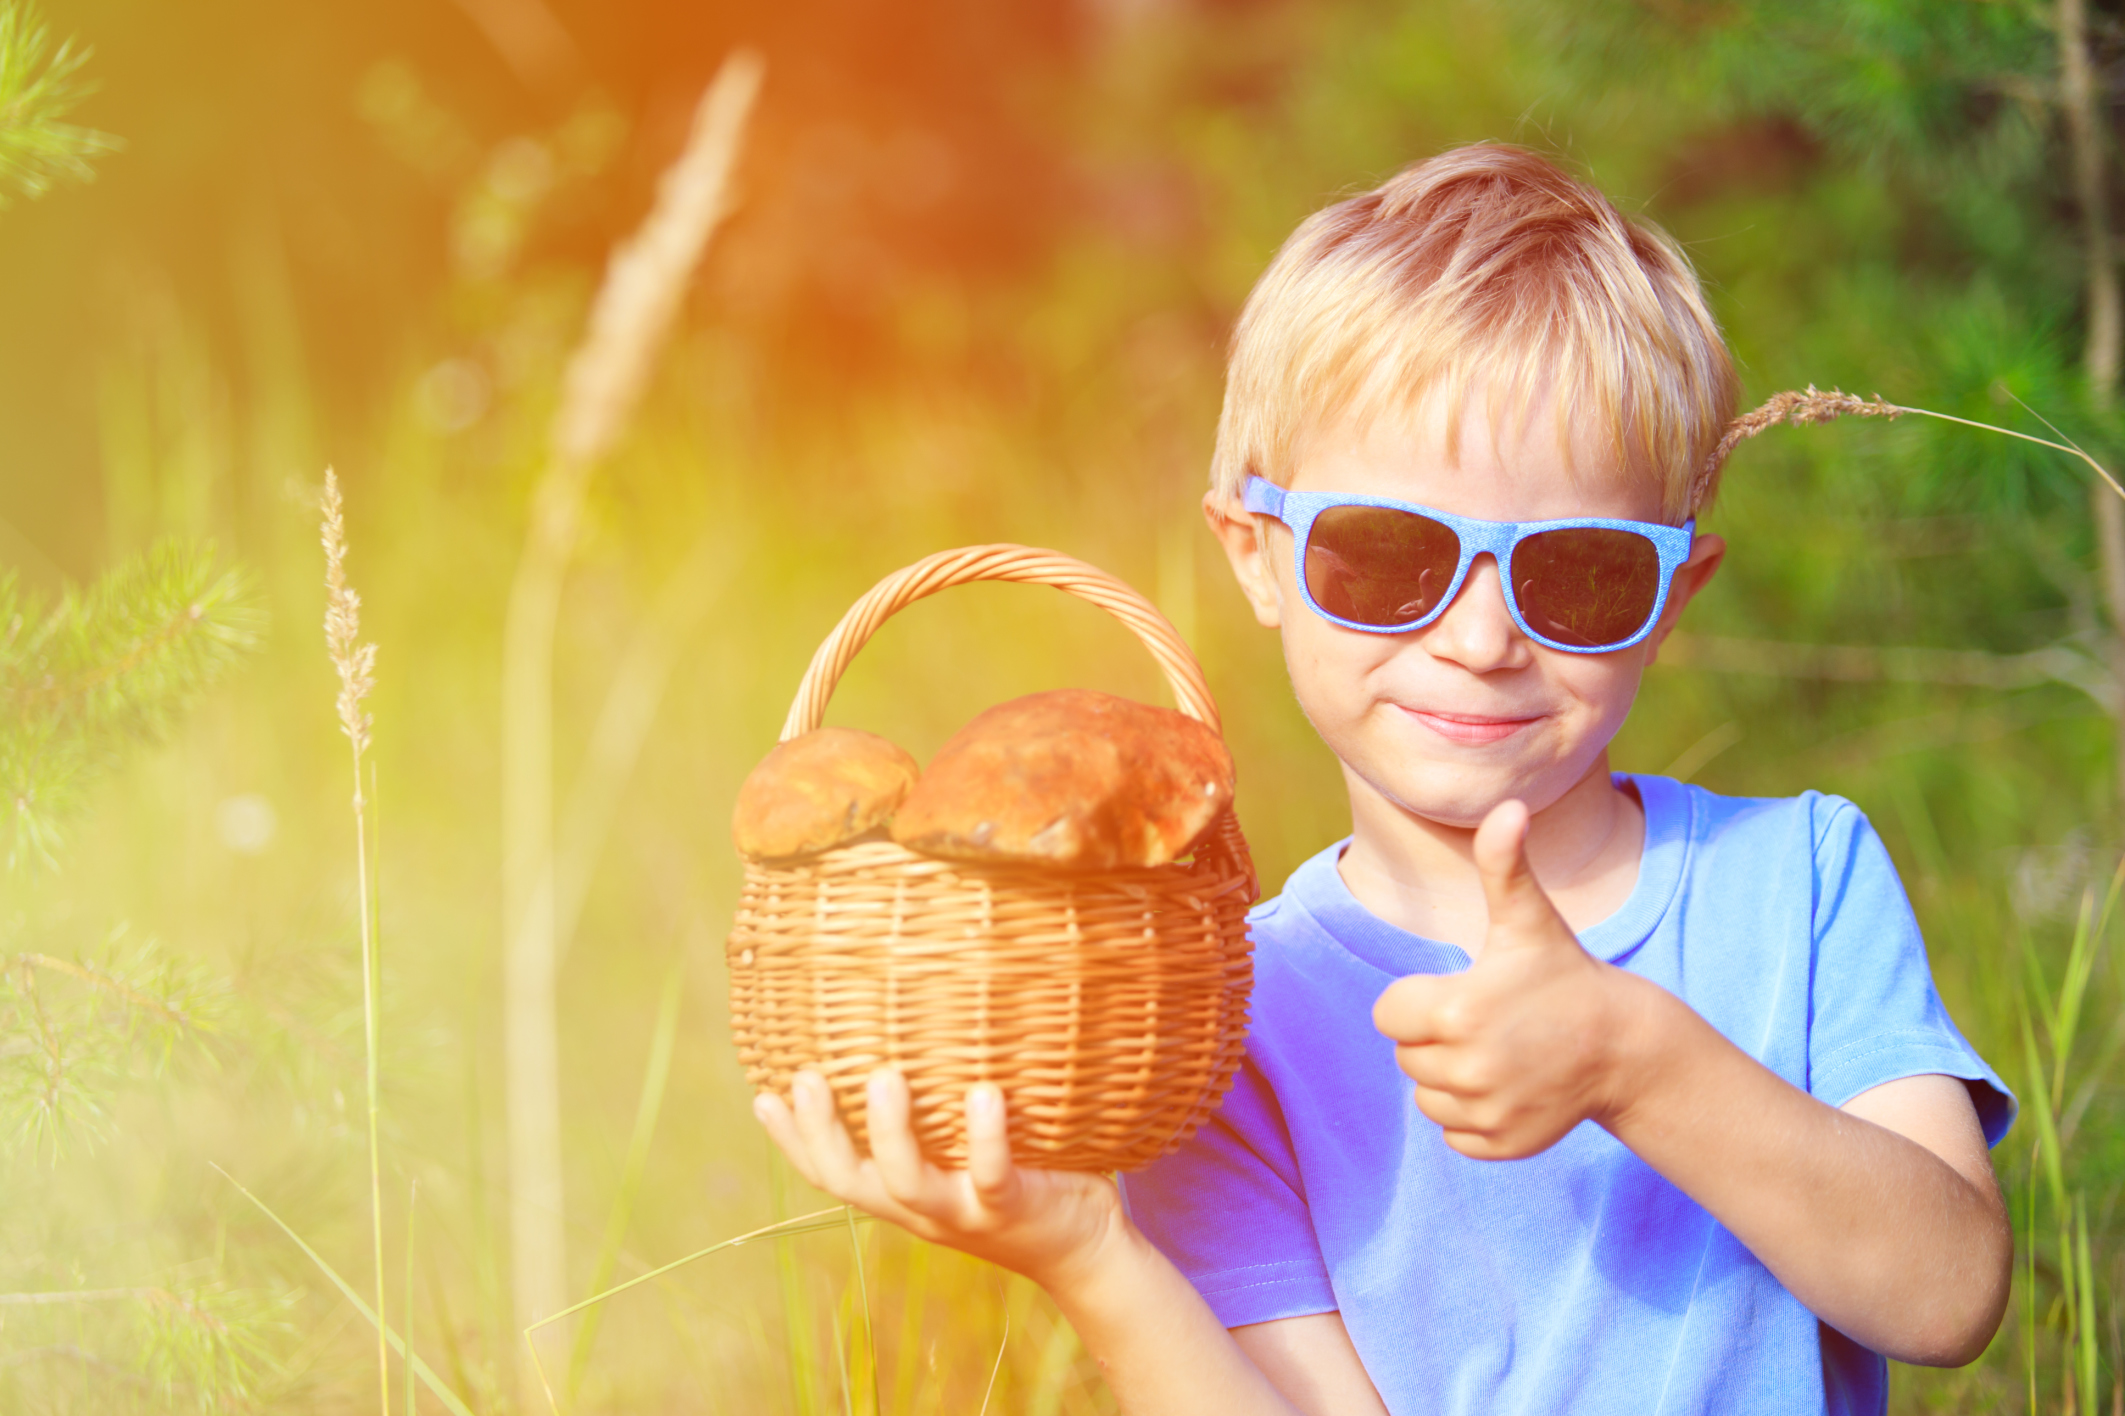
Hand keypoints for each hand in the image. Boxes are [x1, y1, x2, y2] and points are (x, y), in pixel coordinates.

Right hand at [753, 1068, 1125, 1289]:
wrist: (1086, 1249)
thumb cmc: (1023, 1181)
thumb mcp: (964, 1152)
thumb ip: (936, 1115)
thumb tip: (913, 1035)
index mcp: (902, 1195)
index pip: (831, 1174)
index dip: (792, 1142)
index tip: (761, 1095)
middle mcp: (921, 1210)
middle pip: (850, 1181)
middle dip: (818, 1132)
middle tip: (802, 1076)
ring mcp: (964, 1212)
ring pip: (909, 1184)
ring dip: (890, 1132)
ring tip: (884, 1077)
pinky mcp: (1011, 1208)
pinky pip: (992, 1176)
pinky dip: (985, 1138)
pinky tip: (984, 1095)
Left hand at [1370, 800, 1654, 1159]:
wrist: (1623, 1046)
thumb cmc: (1562, 974)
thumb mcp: (1527, 919)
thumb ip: (1504, 863)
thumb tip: (1509, 805)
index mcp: (1455, 1011)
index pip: (1388, 1014)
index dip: (1418, 1001)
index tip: (1461, 992)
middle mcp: (1465, 1068)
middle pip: (1407, 1056)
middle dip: (1436, 1038)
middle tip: (1488, 1021)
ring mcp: (1485, 1110)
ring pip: (1427, 1096)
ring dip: (1451, 1078)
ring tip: (1500, 1052)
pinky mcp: (1500, 1144)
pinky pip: (1454, 1133)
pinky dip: (1473, 1115)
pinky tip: (1511, 1087)